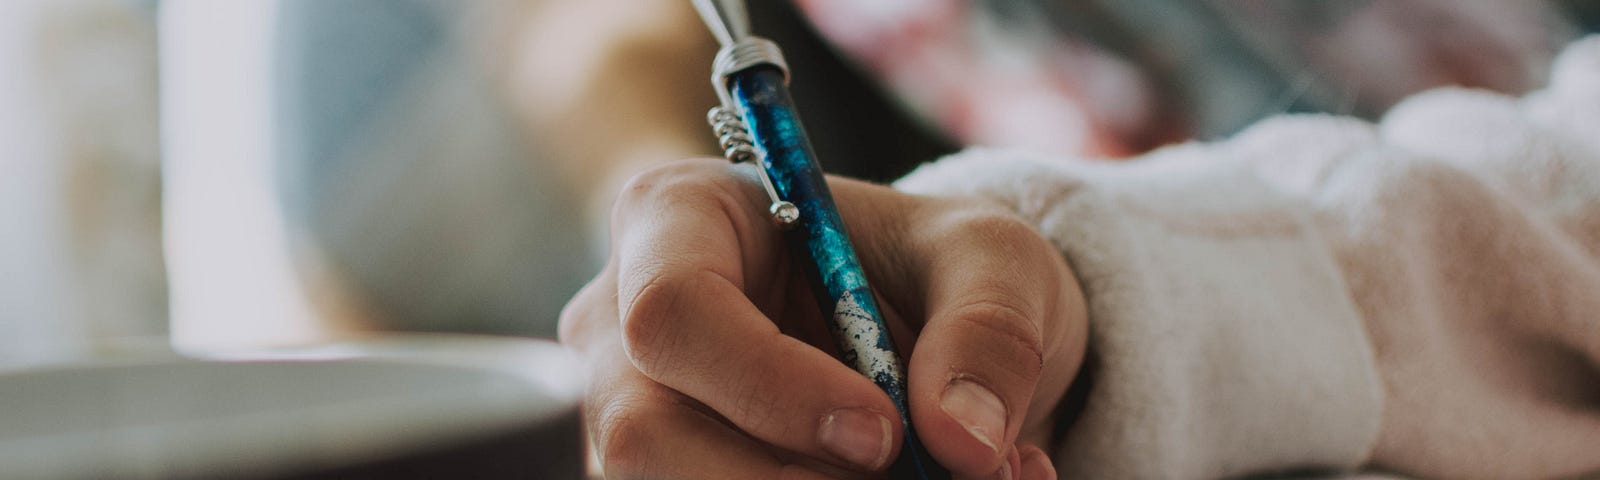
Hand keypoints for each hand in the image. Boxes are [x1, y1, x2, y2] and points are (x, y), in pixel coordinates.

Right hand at [559, 159, 1087, 478]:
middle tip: (910, 479)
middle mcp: (621, 323)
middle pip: (645, 434)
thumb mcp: (992, 259)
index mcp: (678, 219)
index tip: (882, 433)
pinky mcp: (664, 479)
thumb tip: (962, 439)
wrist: (928, 335)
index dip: (771, 386)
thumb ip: (987, 329)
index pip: (671, 310)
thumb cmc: (931, 266)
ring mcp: (630, 415)